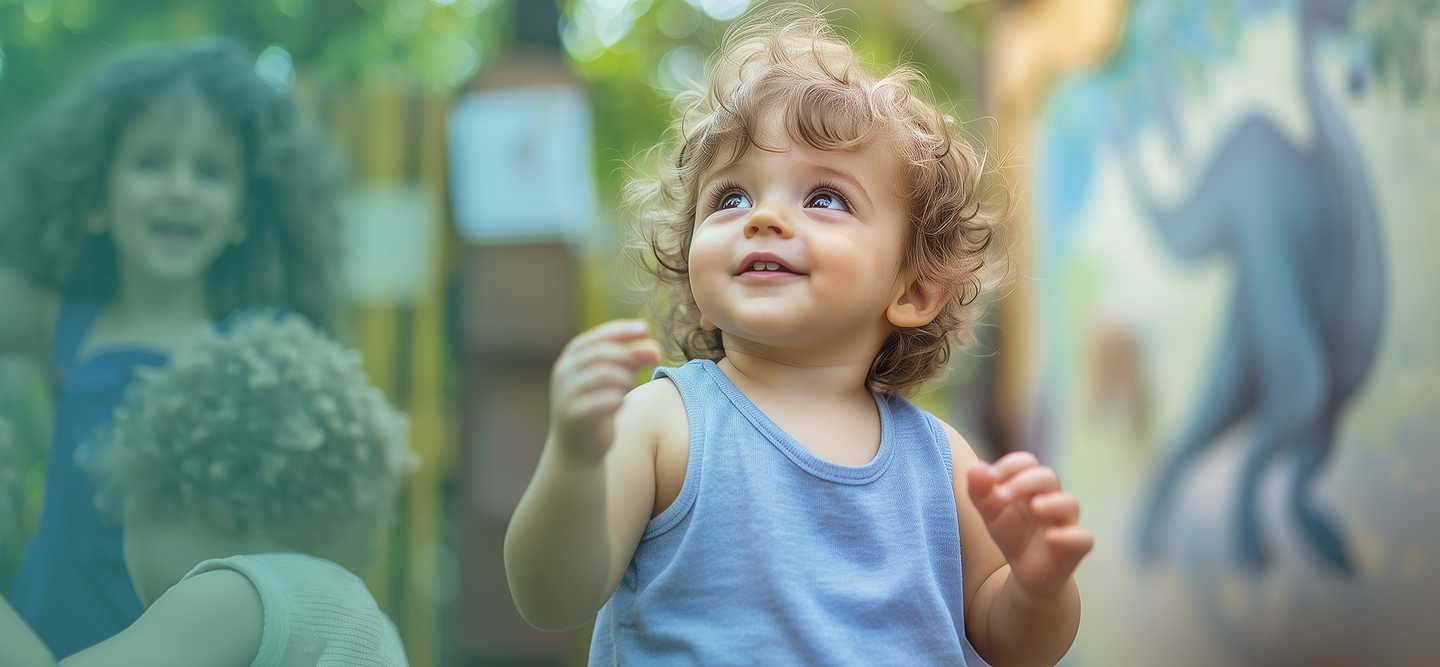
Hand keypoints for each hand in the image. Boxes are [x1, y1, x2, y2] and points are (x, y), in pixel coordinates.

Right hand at [549, 319, 660, 464]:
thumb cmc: (599, 407)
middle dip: (629, 356)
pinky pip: (606, 400)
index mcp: (570, 358)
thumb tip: (655, 349)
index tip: (646, 328)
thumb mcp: (616, 380)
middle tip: (646, 365)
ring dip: (625, 379)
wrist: (577, 449)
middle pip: (603, 353)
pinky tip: (619, 405)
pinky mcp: (574, 414)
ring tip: (627, 389)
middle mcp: (564, 372)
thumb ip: (631, 361)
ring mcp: (566, 393)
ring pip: (606, 374)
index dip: (622, 331)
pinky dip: (619, 400)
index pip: (598, 336)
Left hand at [967, 452, 1092, 599]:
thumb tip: (976, 467)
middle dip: (1023, 482)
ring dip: (1052, 503)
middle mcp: (1053, 497)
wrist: (1025, 571)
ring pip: (1069, 503)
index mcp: (1032, 485)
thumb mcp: (989, 511)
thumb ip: (980, 489)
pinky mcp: (1076, 546)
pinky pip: (1083, 538)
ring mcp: (1066, 522)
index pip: (1026, 462)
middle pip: (1047, 477)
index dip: (1008, 466)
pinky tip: (1051, 537)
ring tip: (1034, 507)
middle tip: (1001, 497)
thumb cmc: (1011, 532)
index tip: (988, 478)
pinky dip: (1069, 536)